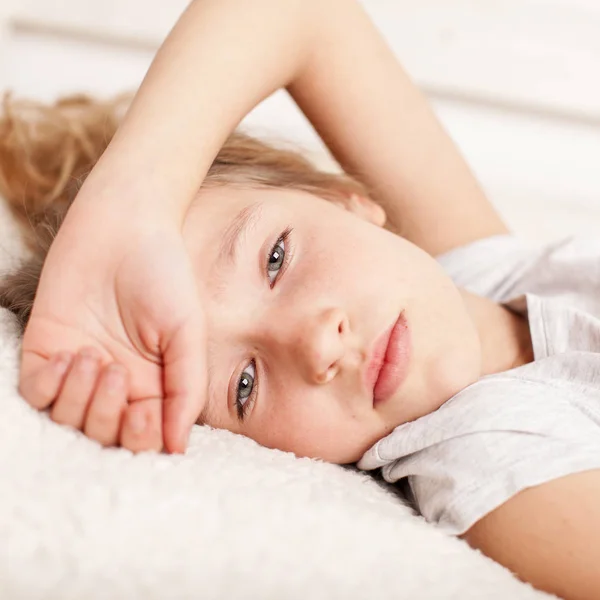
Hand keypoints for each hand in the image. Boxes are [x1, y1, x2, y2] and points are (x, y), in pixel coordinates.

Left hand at [18, 197, 205, 452]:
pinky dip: (48, 387)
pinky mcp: (45, 348)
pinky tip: (67, 356)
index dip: (140, 438)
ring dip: (78, 399)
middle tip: (116, 373)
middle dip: (106, 417)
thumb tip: (177, 448)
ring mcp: (79, 368)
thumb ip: (187, 389)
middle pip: (102, 436)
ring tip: (92, 357)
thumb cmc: (164, 276)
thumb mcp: (188, 333)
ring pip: (66, 420)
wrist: (124, 225)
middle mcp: (116, 382)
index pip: (143, 437)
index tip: (145, 411)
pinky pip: (36, 393)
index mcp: (154, 384)